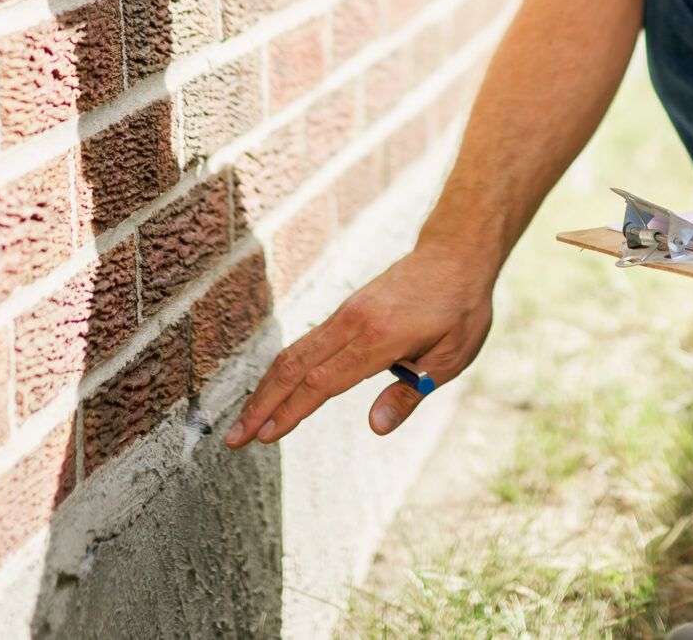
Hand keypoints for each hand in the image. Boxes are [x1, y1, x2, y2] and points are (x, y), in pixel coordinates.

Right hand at [223, 244, 493, 447]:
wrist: (455, 253)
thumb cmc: (460, 309)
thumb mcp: (450, 357)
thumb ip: (410, 393)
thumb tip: (375, 428)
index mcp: (380, 338)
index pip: (323, 382)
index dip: (291, 411)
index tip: (263, 437)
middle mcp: (353, 323)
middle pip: (294, 367)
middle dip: (261, 406)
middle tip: (232, 440)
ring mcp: (345, 314)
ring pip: (293, 353)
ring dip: (265, 390)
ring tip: (243, 422)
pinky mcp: (345, 312)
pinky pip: (305, 343)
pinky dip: (281, 371)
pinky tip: (272, 392)